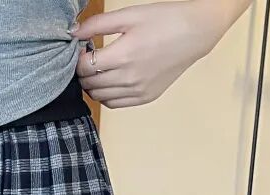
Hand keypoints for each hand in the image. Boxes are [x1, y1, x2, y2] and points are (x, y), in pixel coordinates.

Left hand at [73, 0, 239, 109]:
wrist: (196, 32)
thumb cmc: (164, 19)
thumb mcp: (129, 15)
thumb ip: (98, 24)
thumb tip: (73, 32)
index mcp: (123, 56)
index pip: (84, 68)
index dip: (78, 60)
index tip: (83, 50)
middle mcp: (129, 79)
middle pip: (89, 85)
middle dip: (84, 72)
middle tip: (90, 59)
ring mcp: (137, 91)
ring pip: (99, 97)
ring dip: (93, 85)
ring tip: (100, 69)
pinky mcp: (145, 98)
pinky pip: (114, 104)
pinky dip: (106, 95)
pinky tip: (111, 81)